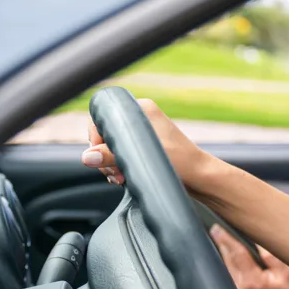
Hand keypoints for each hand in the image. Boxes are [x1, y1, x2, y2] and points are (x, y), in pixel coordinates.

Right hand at [81, 98, 212, 185]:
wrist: (202, 177)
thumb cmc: (181, 163)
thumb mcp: (142, 157)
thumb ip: (111, 156)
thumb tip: (87, 157)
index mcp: (141, 109)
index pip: (103, 116)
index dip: (96, 138)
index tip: (100, 156)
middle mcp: (141, 118)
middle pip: (105, 134)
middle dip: (103, 156)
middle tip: (113, 172)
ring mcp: (143, 134)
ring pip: (111, 148)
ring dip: (110, 165)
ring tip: (121, 178)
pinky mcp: (145, 149)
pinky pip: (121, 156)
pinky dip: (118, 168)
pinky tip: (124, 179)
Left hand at [211, 224, 288, 288]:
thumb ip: (272, 255)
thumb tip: (259, 239)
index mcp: (253, 280)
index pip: (236, 253)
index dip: (228, 239)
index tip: (220, 229)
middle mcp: (241, 286)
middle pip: (228, 259)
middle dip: (223, 243)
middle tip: (218, 229)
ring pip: (227, 267)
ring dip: (225, 252)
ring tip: (223, 239)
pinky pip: (230, 274)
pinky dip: (229, 262)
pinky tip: (231, 255)